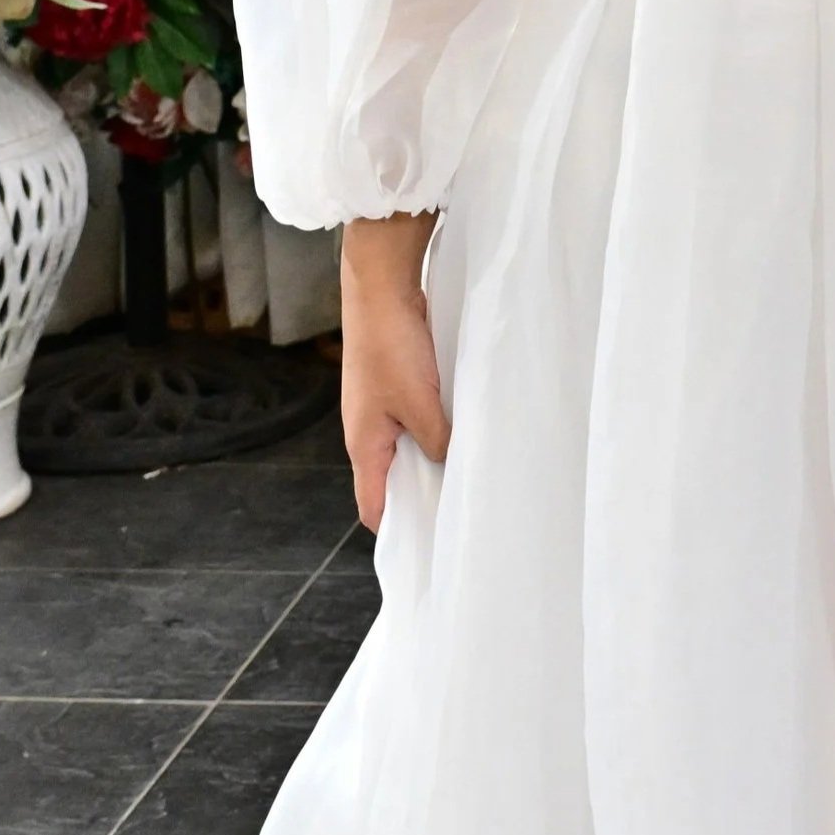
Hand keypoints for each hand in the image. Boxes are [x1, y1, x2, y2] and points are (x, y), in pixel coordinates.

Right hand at [339, 215, 448, 534]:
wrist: (380, 287)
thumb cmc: (391, 346)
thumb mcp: (419, 402)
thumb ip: (436, 440)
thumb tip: (452, 467)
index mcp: (364, 446)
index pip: (374, 506)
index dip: (399, 529)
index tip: (431, 547)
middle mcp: (368, 432)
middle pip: (393, 479)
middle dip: (423, 494)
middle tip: (463, 510)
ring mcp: (381, 408)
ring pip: (408, 448)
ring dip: (434, 457)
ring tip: (470, 472)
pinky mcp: (395, 385)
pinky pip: (415, 420)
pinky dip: (435, 429)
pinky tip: (464, 428)